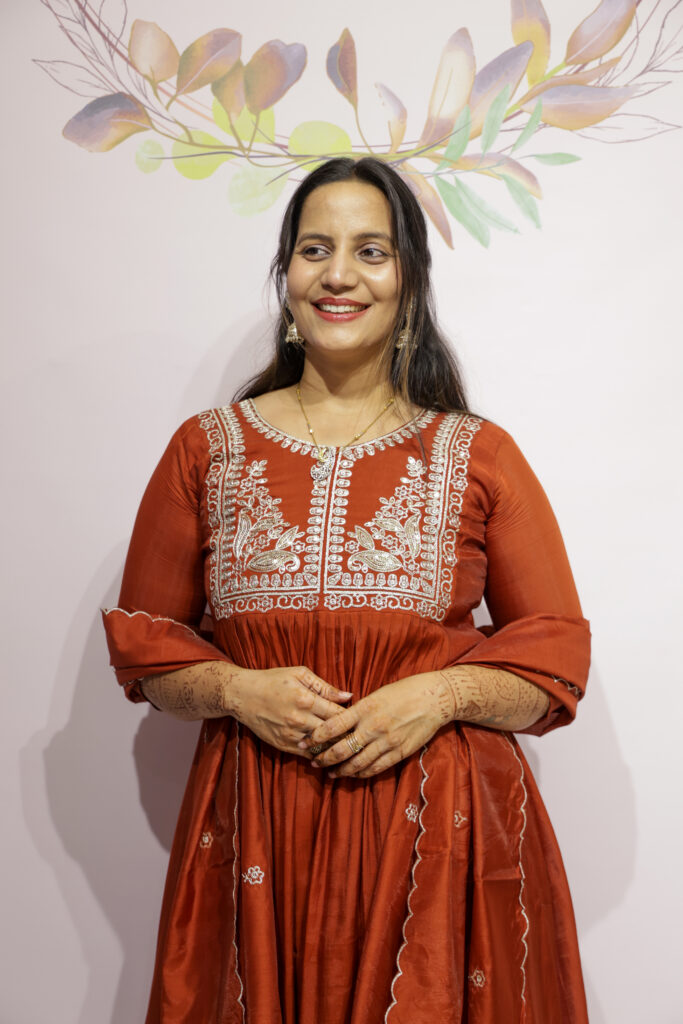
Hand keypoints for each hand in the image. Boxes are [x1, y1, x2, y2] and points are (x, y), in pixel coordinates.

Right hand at [226, 666, 351, 757]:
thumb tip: (348, 696)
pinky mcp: (283, 745)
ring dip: (336, 748)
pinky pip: (308, 754)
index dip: (352, 719)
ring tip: (349, 748)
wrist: (243, 695)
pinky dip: (320, 755)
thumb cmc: (273, 680)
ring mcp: (291, 734)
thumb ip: (325, 687)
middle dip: (348, 736)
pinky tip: (329, 753)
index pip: (338, 714)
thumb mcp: (299, 674)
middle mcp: (299, 719)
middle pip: (333, 733)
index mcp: (306, 699)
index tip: (361, 720)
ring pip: (322, 747)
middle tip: (361, 738)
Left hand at [298, 672, 452, 777]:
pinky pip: (376, 768)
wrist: (435, 699)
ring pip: (357, 763)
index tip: (304, 742)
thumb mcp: (377, 694)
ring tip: (330, 773)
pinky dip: (361, 773)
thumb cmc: (404, 691)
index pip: (333, 726)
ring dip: (340, 770)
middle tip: (313, 762)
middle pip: (341, 749)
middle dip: (324, 758)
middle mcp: (373, 727)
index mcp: (365, 708)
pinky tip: (353, 774)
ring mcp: (387, 742)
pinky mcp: (399, 753)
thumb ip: (359, 710)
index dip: (315, 737)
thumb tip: (339, 721)